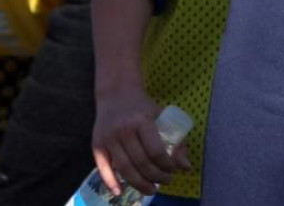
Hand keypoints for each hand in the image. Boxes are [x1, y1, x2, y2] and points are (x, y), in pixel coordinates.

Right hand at [91, 82, 185, 198]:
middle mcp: (123, 129)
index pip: (156, 151)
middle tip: (165, 181)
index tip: (172, 170)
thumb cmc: (142, 107)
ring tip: (151, 190)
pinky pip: (102, 167)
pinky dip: (110, 182)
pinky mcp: (97, 144)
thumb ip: (176, 140)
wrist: (116, 92)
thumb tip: (186, 167)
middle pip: (141, 162)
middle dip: (156, 177)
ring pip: (124, 168)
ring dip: (139, 184)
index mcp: (142, 120)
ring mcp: (108, 137)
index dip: (166, 166)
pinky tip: (119, 192)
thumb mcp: (161, 117)